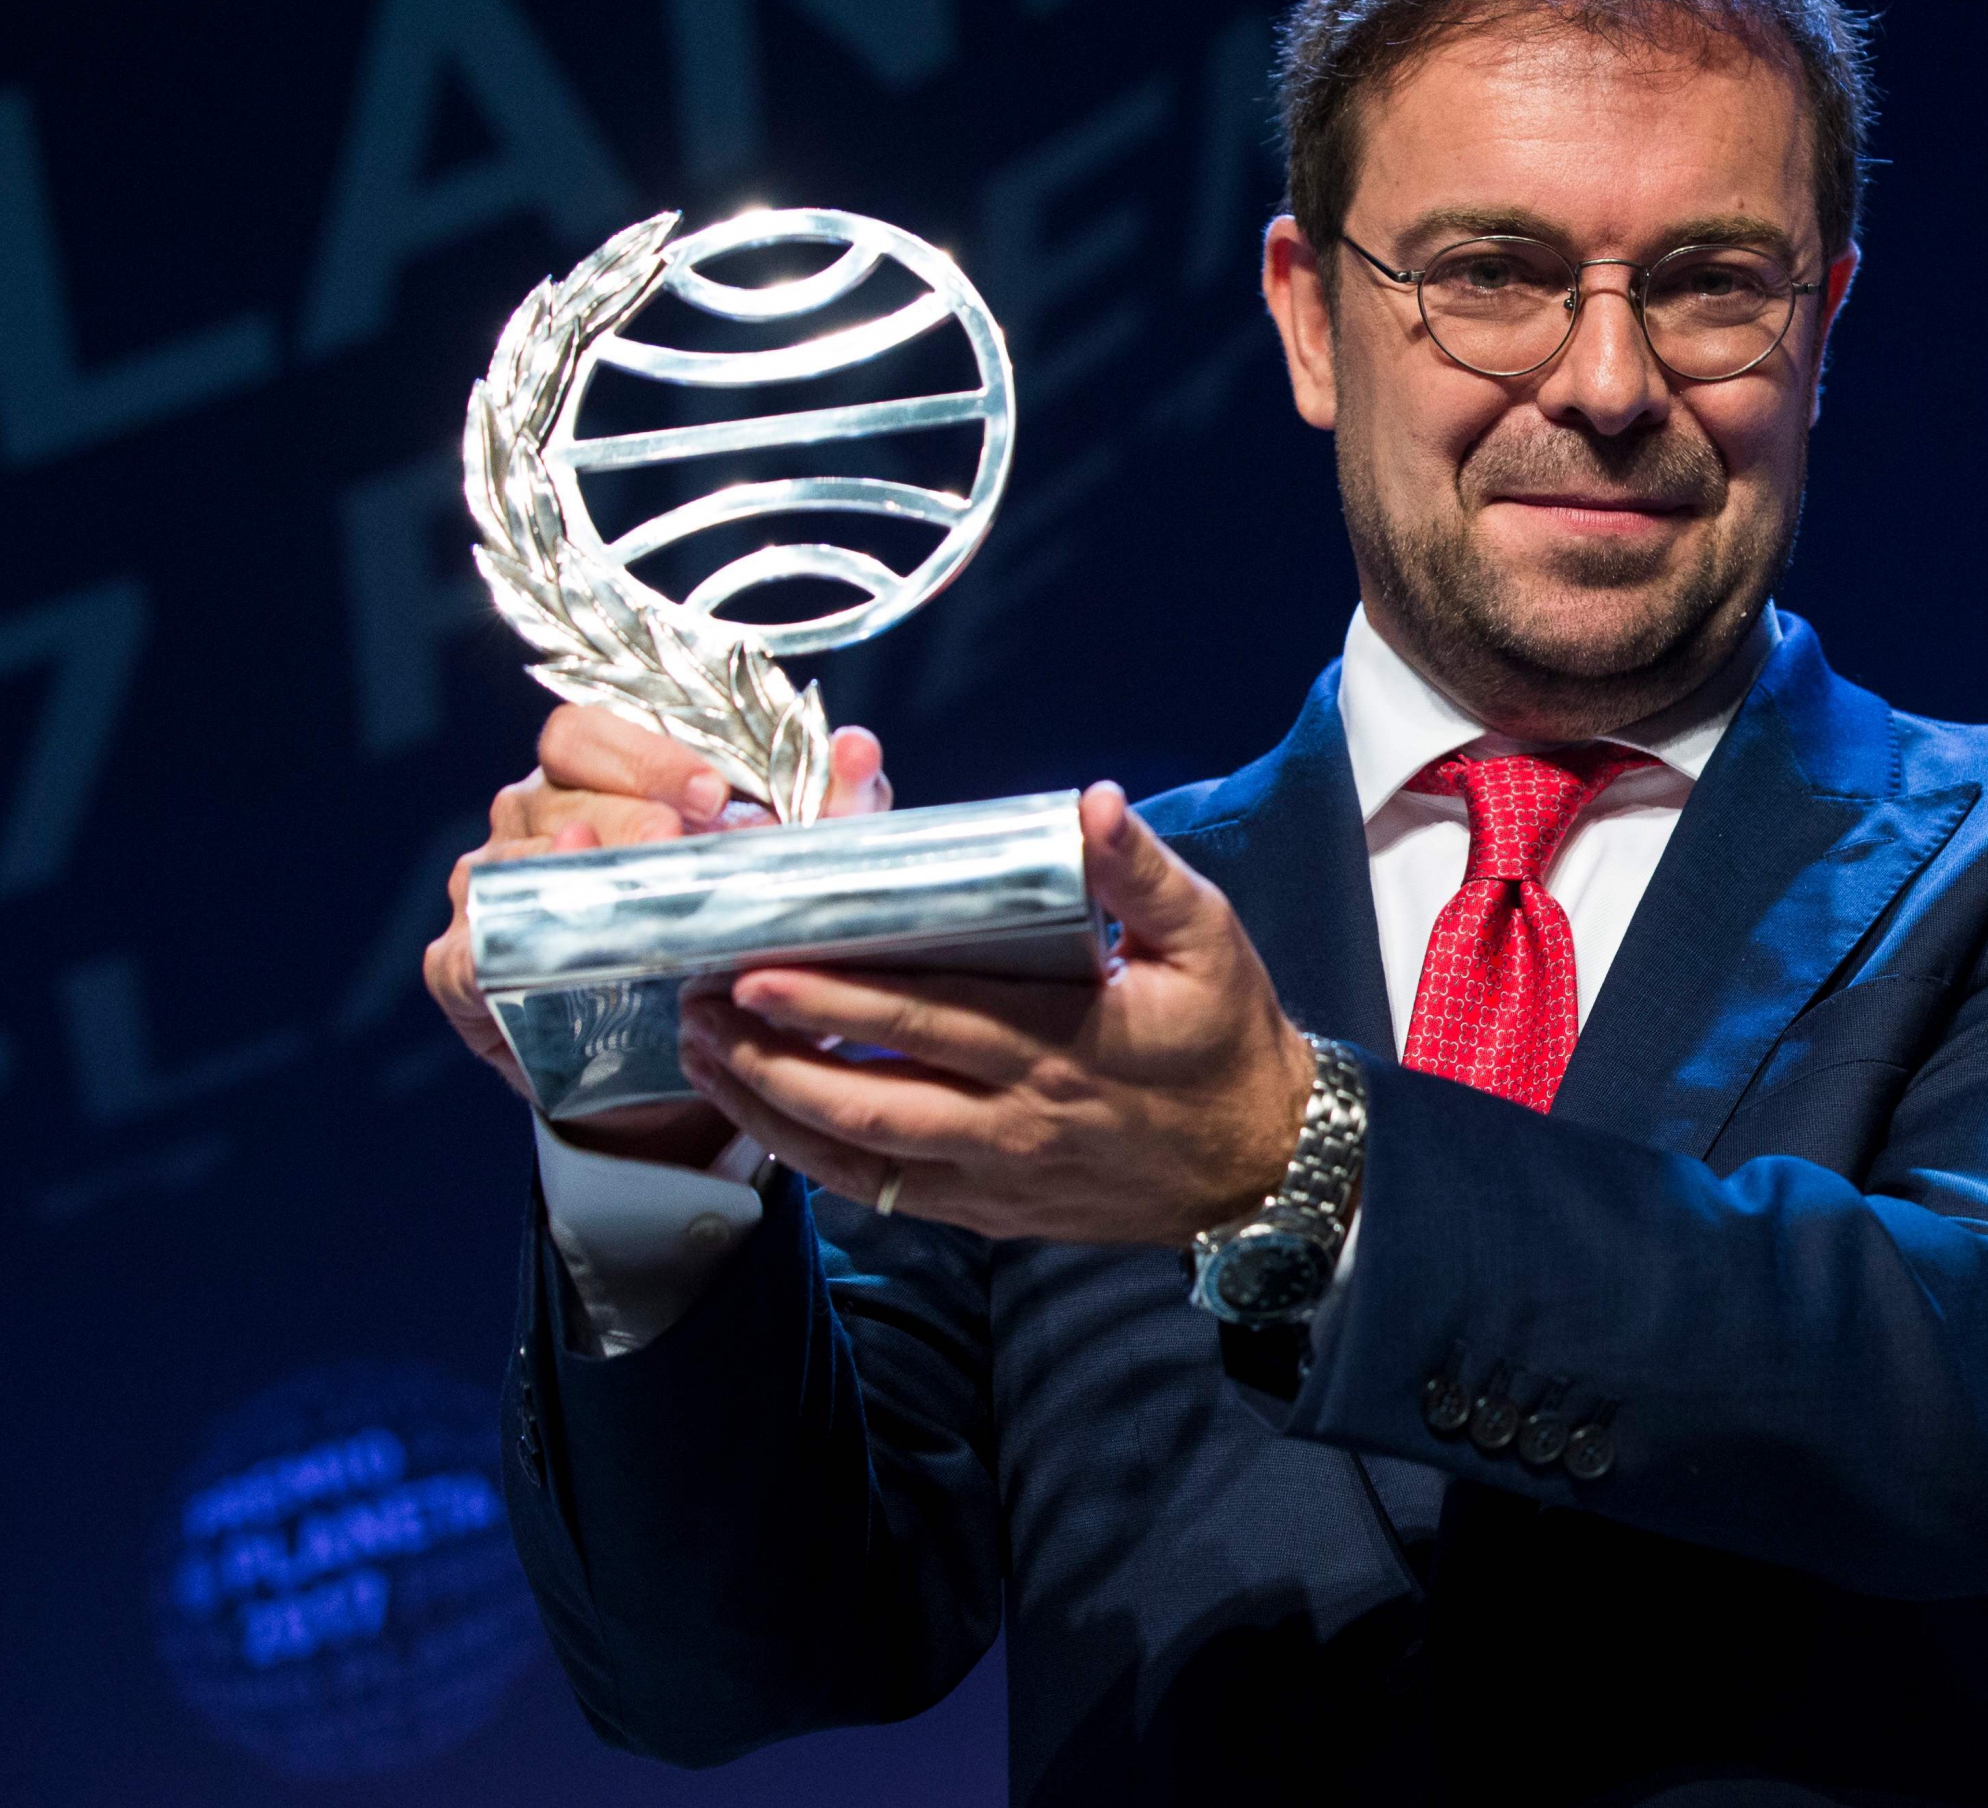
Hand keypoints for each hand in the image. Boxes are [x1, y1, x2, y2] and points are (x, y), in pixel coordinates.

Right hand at [422, 704, 892, 1163]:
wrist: (695, 1060)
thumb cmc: (737, 940)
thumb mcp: (792, 878)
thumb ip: (829, 811)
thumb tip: (860, 750)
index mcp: (599, 780)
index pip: (589, 730)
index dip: (645, 753)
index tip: (714, 791)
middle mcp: (535, 820)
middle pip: (550, 786)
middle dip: (619, 811)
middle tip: (676, 842)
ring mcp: (491, 891)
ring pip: (510, 862)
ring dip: (570, 875)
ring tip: (627, 897)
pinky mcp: (465, 969)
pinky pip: (469, 950)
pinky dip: (501, 946)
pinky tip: (552, 949)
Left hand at [676, 782, 1315, 1244]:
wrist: (1262, 1163)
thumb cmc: (1227, 1038)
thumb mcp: (1210, 938)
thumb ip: (1142, 872)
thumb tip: (1091, 805)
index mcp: (1064, 1041)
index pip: (931, 1019)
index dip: (838, 998)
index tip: (758, 968)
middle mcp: (1018, 1117)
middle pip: (871, 1095)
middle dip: (771, 1055)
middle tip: (697, 1007)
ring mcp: (997, 1176)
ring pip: (861, 1156)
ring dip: (773, 1110)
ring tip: (703, 1059)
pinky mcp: (989, 1211)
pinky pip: (885, 1195)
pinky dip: (817, 1161)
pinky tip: (766, 1121)